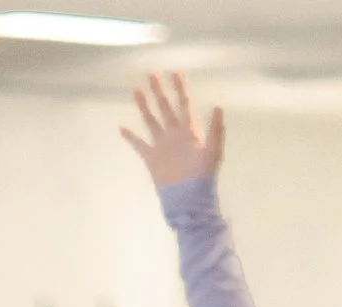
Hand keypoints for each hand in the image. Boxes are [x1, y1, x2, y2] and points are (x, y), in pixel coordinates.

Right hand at [121, 71, 222, 188]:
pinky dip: (130, 137)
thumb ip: (215, 130)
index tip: (175, 72)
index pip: (184, 104)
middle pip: (165, 107)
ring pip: (151, 120)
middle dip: (159, 91)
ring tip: (136, 91)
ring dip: (144, 106)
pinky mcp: (151, 158)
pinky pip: (139, 145)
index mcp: (190, 131)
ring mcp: (162, 145)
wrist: (188, 199)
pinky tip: (122, 127)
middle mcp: (175, 134)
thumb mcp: (213, 151)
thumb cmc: (203, 177)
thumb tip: (219, 107)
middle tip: (152, 74)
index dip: (180, 88)